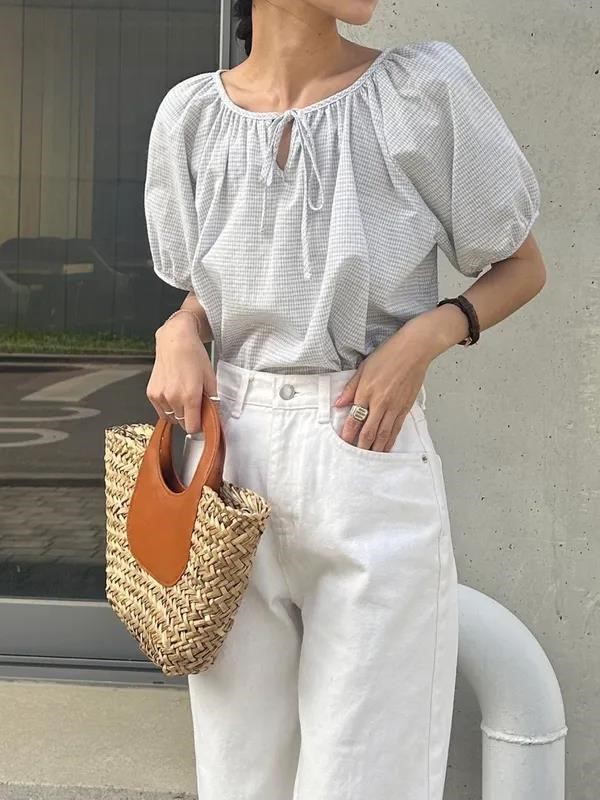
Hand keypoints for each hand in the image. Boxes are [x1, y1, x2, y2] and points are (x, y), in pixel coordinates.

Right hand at [146, 314, 216, 433]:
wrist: (175, 341)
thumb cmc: (194, 356)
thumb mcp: (210, 379)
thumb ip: (212, 402)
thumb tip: (214, 419)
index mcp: (190, 396)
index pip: (192, 428)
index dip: (199, 426)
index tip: (203, 421)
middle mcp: (172, 398)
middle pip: (182, 423)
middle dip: (189, 417)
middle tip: (195, 404)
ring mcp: (160, 396)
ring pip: (171, 418)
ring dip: (178, 413)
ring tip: (183, 396)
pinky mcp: (151, 393)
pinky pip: (161, 410)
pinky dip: (167, 407)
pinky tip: (173, 392)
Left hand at [333, 317, 440, 451]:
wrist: (414, 350)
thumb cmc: (389, 355)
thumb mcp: (363, 368)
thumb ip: (351, 388)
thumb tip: (339, 403)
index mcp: (366, 391)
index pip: (354, 418)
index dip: (348, 433)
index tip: (343, 442)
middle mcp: (380, 402)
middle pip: (369, 431)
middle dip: (361, 446)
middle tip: (355, 458)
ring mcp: (394, 407)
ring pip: (383, 434)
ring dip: (376, 448)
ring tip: (369, 459)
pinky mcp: (405, 408)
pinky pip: (396, 428)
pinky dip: (390, 440)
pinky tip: (386, 447)